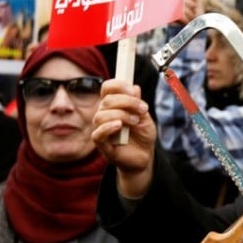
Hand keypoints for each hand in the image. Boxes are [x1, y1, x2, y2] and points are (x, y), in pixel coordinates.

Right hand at [91, 79, 156, 198]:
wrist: (145, 158)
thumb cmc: (143, 136)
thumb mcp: (145, 117)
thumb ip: (138, 103)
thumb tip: (135, 87)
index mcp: (114, 106)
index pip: (107, 89)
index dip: (118, 85)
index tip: (133, 90)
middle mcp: (105, 115)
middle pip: (106, 101)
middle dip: (127, 102)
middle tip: (143, 109)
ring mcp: (102, 130)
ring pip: (101, 116)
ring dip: (121, 115)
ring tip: (135, 121)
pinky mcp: (102, 145)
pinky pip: (98, 134)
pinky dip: (108, 128)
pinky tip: (119, 126)